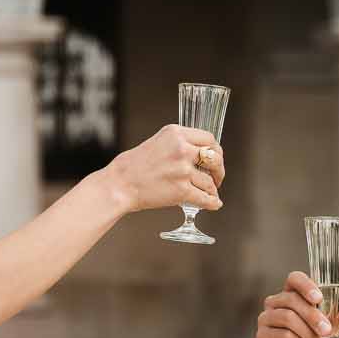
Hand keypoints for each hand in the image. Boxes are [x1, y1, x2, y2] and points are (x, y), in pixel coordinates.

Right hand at [105, 125, 223, 214]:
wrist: (119, 184)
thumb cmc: (133, 166)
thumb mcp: (157, 143)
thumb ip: (178, 144)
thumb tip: (199, 154)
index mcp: (175, 133)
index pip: (209, 138)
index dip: (216, 150)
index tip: (215, 159)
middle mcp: (181, 149)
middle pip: (215, 158)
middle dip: (219, 170)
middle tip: (216, 178)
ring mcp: (182, 170)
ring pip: (209, 181)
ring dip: (212, 189)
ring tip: (209, 193)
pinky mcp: (181, 190)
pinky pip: (204, 198)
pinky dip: (212, 203)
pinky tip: (213, 204)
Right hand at [246, 272, 338, 337]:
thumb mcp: (328, 324)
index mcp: (291, 296)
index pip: (294, 279)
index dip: (305, 285)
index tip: (318, 298)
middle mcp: (275, 303)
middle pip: (292, 300)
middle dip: (313, 315)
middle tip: (327, 330)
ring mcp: (266, 319)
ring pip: (287, 317)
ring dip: (307, 333)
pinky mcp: (262, 336)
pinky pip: (282, 335)